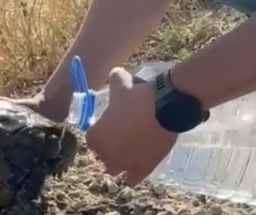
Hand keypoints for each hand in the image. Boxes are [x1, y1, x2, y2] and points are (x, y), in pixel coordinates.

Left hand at [85, 67, 177, 185]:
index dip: (98, 133)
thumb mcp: (119, 81)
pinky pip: (132, 181)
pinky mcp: (142, 171)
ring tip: (127, 153)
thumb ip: (112, 78)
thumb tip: (114, 74)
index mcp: (94, 136)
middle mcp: (104, 154)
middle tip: (119, 139)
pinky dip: (132, 176)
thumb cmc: (137, 95)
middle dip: (107, 149)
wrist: (166, 107)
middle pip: (100, 157)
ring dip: (117, 164)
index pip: (90, 140)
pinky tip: (137, 166)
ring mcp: (123, 165)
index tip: (107, 128)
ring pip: (113, 171)